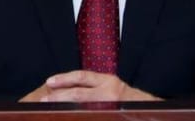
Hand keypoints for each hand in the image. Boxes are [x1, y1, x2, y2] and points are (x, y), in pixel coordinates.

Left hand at [19, 70, 161, 101]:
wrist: (150, 110)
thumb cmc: (127, 101)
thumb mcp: (112, 88)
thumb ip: (95, 88)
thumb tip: (69, 90)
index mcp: (108, 81)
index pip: (82, 77)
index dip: (65, 78)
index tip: (50, 82)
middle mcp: (109, 91)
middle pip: (79, 92)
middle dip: (59, 96)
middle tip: (44, 99)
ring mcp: (110, 104)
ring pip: (81, 107)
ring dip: (65, 108)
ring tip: (50, 110)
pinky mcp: (111, 114)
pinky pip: (89, 114)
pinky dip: (77, 115)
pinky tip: (67, 116)